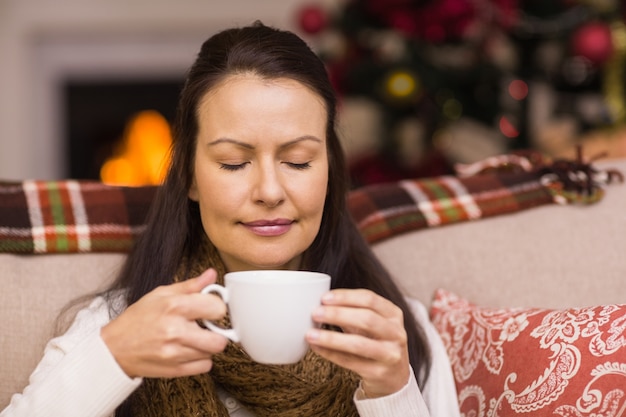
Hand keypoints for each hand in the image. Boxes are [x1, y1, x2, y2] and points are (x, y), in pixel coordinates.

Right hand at [101, 268, 228, 377]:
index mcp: (174, 307)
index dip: (217, 308)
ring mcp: (175, 353)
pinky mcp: (174, 370)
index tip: (210, 309)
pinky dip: (201, 359)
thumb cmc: (137, 319)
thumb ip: (190, 286)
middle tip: (207, 327)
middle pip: (220, 339)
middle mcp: (176, 331)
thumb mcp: (160, 295)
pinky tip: (189, 350)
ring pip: (213, 352)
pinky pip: (205, 366)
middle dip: (217, 331)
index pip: (217, 308)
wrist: (114, 348)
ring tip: (193, 337)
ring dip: (207, 345)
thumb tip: (211, 275)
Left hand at [306, 289, 410, 397]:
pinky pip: (350, 362)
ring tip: (311, 334)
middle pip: (366, 319)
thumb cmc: (377, 342)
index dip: (345, 297)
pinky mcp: (379, 373)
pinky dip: (331, 354)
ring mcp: (390, 354)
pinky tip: (317, 348)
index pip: (370, 299)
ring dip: (331, 338)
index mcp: (394, 314)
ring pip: (359, 344)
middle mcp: (396, 333)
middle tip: (315, 313)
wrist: (394, 376)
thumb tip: (321, 303)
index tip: (324, 298)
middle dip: (338, 315)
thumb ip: (353, 311)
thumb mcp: (372, 323)